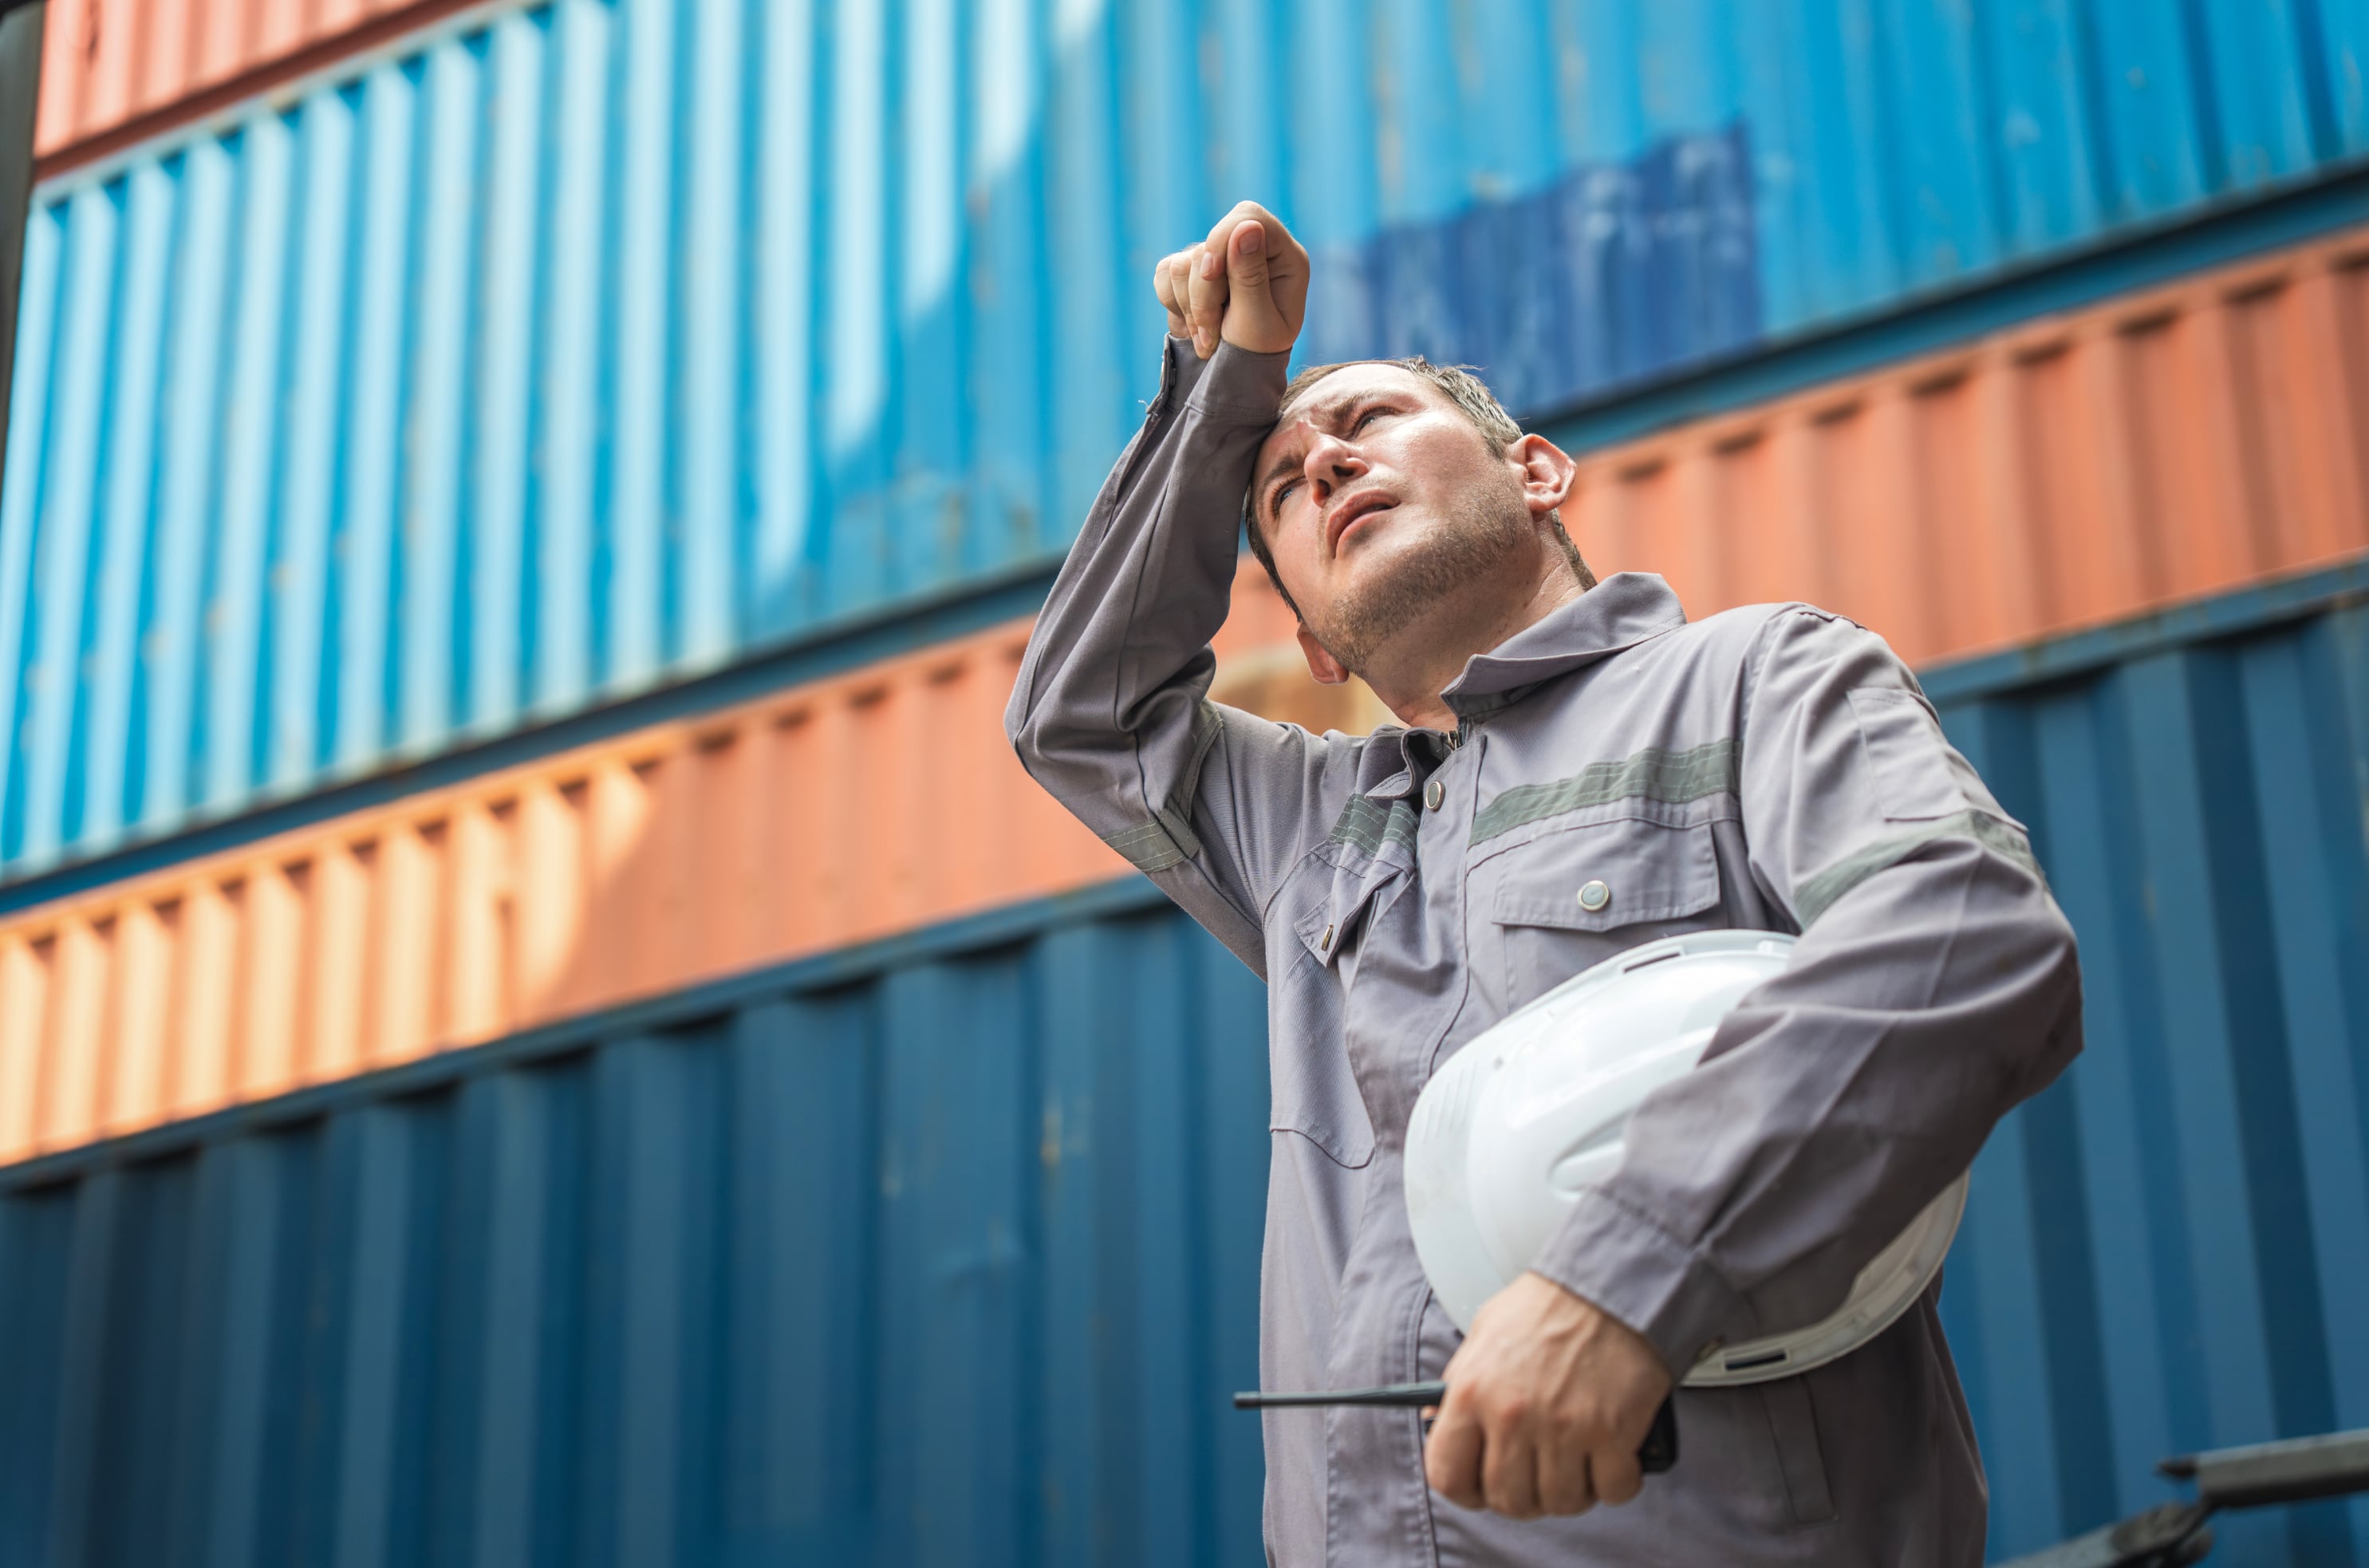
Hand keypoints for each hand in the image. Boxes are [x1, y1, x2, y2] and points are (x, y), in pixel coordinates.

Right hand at [1151, 199, 1308, 358]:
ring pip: (1182, 264)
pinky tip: (1195, 328)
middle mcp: (1250, 250)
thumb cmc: (1256, 354)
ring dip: (1191, 309)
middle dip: (1204, 293)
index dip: (1222, 239)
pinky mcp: (1190, 270)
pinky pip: (1164, 274)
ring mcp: (1218, 258)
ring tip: (1209, 340)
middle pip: (1209, 244)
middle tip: (1213, 333)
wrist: (1235, 376)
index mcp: (1283, 256)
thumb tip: (1247, 227)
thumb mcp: (1259, 324)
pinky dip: (1174, 306)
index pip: (1248, 217)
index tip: (1208, 273)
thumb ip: (1251, 277)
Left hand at [1423, 1273, 1673, 1518]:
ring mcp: (1564, 1427)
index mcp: (1473, 1391)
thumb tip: (1435, 1424)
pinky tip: (1614, 1457)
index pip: (1447, 1475)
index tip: (1481, 1488)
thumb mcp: (1484, 1334)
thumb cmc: (1550, 1306)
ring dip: (1572, 1492)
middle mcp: (1513, 1415)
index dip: (1465, 1492)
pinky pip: (1612, 1491)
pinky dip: (1616, 1482)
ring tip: (1578, 1463)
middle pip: (1508, 1501)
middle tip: (1540, 1475)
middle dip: (1525, 1498)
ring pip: (1561, 1503)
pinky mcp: (1613, 1433)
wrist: (1612, 1280)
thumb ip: (1460, 1384)